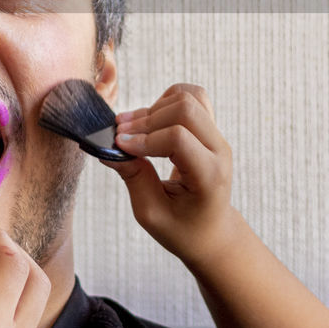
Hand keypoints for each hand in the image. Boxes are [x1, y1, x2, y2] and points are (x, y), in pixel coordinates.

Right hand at [113, 84, 239, 268]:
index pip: (178, 138)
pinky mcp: (210, 128)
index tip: (118, 145)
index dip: (144, 138)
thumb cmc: (182, 228)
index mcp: (209, 176)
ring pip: (188, 97)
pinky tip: (151, 120)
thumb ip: (133, 177)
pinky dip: (167, 101)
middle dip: (147, 118)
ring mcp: (217, 137)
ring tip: (133, 127)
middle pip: (185, 109)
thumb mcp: (151, 212)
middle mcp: (219, 151)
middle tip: (120, 134)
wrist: (210, 231)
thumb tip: (109, 149)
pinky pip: (193, 96)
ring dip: (155, 107)